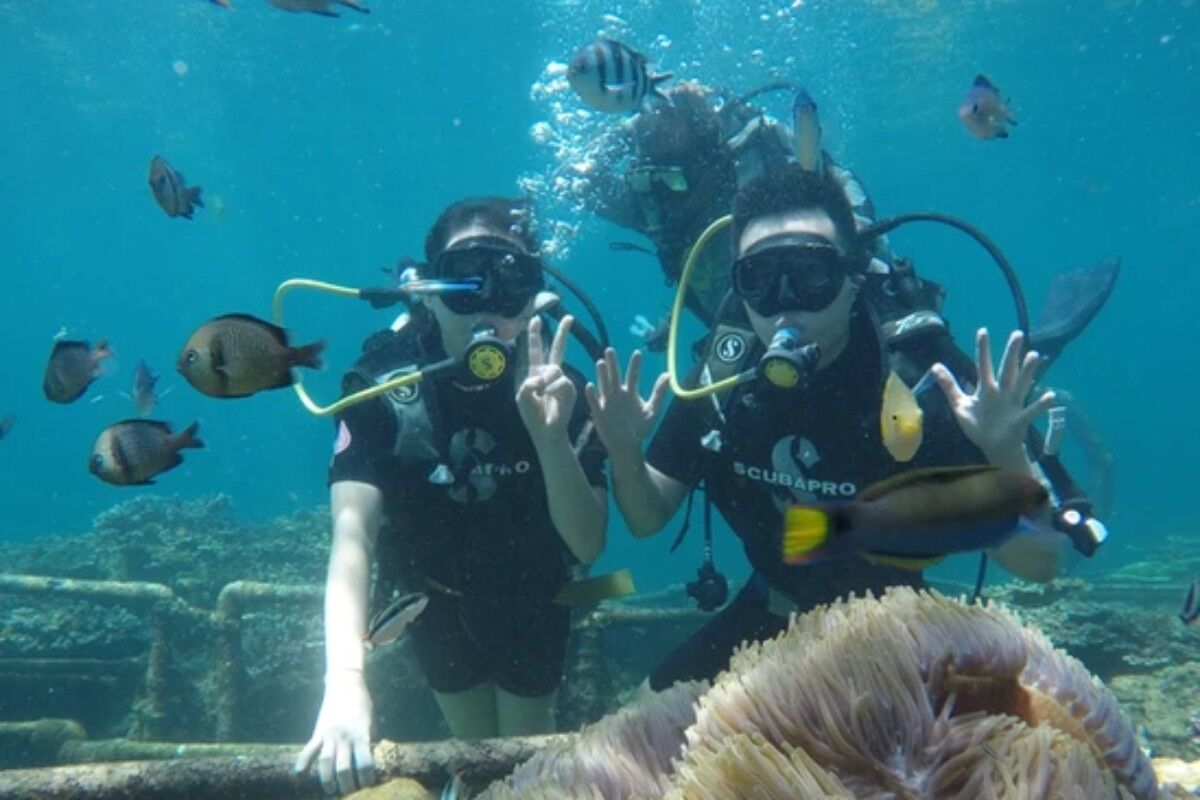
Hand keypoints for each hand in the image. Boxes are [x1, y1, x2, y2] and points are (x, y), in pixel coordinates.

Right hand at [294, 670, 374, 795]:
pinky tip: (298, 775)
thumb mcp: (370, 721)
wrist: (345, 683)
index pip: (365, 763)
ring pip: (325, 763)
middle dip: (347, 784)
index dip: (366, 777)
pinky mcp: (318, 731)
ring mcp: (329, 735)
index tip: (367, 784)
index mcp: (361, 734)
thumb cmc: (362, 702)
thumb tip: (368, 758)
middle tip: (350, 791)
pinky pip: (308, 749)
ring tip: (330, 790)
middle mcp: (344, 737)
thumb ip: (368, 739)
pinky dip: (303, 762)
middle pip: (343, 768)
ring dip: (327, 780)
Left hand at [516, 315, 577, 446]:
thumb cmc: (532, 414)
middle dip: (563, 332)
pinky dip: (551, 390)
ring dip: (544, 384)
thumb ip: (529, 382)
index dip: (534, 335)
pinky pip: (559, 381)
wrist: (545, 430)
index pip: (535, 351)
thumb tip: (543, 377)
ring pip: (553, 370)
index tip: (536, 320)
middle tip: (569, 317)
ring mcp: (561, 379)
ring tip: (542, 397)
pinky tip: (549, 399)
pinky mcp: (569, 388)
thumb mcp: (522, 396)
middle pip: (557, 348)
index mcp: (536, 373)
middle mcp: (550, 373)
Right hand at [584, 348, 669, 463]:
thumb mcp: (652, 410)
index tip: (638, 353)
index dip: (635, 365)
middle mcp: (618, 394)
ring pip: (604, 385)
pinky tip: (591, 385)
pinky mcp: (598, 411)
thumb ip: (659, 393)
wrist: (627, 444)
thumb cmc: (640, 428)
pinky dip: (592, 394)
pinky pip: (594, 401)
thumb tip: (668, 374)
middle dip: (612, 364)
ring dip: (601, 374)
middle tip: (610, 350)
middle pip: (615, 376)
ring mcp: (607, 401)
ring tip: (600, 362)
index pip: (632, 375)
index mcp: (631, 392)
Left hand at [930, 328, 1055, 464]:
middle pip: (1006, 369)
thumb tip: (934, 366)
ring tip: (1033, 355)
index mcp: (986, 389)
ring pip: (1020, 384)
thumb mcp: (960, 405)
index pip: (983, 366)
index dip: (982, 350)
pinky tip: (1050, 395)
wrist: (992, 446)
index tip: (982, 331)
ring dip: (1027, 371)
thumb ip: (949, 386)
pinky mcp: (1020, 419)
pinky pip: (1031, 410)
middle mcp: (1001, 392)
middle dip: (1011, 353)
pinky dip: (1041, 404)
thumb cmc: (977, 423)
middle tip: (1017, 334)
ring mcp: (1012, 404)